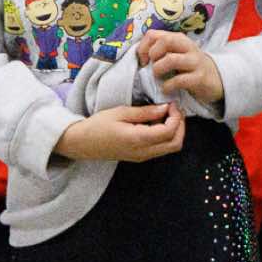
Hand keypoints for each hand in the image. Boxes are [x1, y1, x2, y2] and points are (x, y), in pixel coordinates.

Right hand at [54, 103, 186, 162]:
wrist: (80, 143)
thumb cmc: (97, 126)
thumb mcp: (121, 112)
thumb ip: (145, 112)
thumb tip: (165, 107)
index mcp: (137, 140)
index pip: (169, 132)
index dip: (176, 117)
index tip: (171, 104)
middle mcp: (142, 152)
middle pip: (176, 144)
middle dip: (180, 125)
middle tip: (174, 110)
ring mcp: (141, 157)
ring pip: (170, 148)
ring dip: (175, 131)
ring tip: (166, 115)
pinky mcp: (139, 157)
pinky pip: (161, 149)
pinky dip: (166, 136)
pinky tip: (157, 123)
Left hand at [137, 30, 223, 106]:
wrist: (214, 79)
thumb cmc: (187, 67)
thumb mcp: (175, 54)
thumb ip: (160, 50)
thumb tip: (140, 56)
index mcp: (178, 39)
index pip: (153, 34)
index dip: (143, 48)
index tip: (143, 61)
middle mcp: (188, 46)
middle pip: (165, 41)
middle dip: (153, 55)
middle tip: (151, 67)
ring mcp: (195, 61)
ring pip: (171, 59)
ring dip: (158, 70)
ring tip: (158, 78)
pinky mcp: (199, 77)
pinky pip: (179, 80)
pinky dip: (167, 86)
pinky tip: (166, 89)